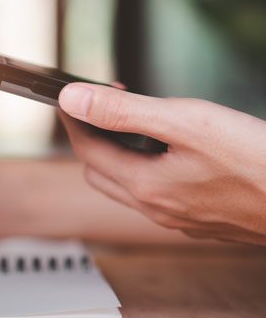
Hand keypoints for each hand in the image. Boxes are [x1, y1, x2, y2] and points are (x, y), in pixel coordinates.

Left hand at [59, 83, 265, 245]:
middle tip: (104, 107)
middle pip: (99, 171)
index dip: (73, 120)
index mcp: (145, 185)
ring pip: (125, 185)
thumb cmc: (258, 162)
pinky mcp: (197, 219)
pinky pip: (153, 194)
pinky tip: (165, 152)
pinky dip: (143, 168)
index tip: (70, 98)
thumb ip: (124, 112)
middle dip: (92, 137)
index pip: (87, 150)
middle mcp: (155, 208)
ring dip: (117, 153)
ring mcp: (176, 217)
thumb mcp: (184, 123)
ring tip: (133, 124)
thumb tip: (73, 100)